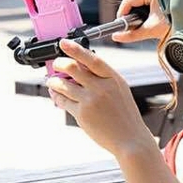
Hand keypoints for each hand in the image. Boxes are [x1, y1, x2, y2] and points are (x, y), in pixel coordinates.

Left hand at [46, 39, 149, 156]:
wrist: (130, 140)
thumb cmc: (126, 117)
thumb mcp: (120, 91)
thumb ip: (103, 79)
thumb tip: (82, 69)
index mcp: (113, 79)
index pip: (92, 59)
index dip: (75, 49)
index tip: (64, 43)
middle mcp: (101, 87)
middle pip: (72, 68)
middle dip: (59, 64)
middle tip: (55, 64)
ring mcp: (91, 101)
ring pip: (63, 84)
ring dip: (53, 81)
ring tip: (51, 81)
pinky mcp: (82, 114)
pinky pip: (63, 101)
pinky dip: (56, 96)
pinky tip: (55, 94)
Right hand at [113, 0, 169, 44]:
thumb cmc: (176, 24)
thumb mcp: (153, 29)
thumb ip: (133, 34)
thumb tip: (116, 37)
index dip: (122, 13)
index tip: (120, 26)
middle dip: (131, 14)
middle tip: (130, 28)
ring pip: (142, 1)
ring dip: (139, 13)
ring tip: (142, 26)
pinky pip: (150, 1)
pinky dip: (148, 12)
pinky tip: (152, 21)